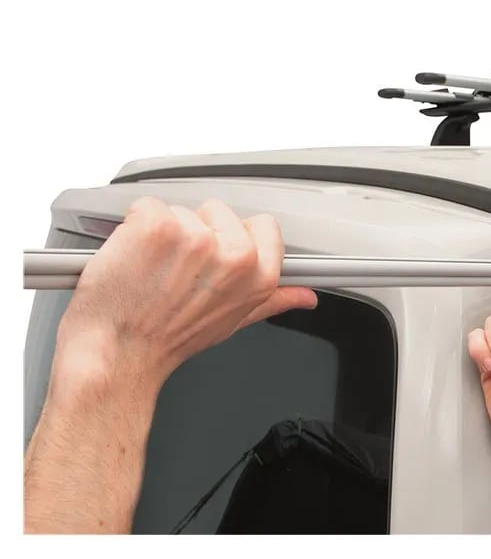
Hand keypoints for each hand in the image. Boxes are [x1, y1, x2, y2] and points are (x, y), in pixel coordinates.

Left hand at [53, 197, 317, 396]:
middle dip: (195, 232)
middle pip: (218, 212)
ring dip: (161, 233)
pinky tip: (133, 258)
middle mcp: (234, 257)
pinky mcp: (157, 226)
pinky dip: (131, 227)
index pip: (264, 226)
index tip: (214, 255)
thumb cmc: (167, 340)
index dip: (233, 237)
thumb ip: (272, 300)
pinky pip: (146, 206)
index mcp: (258, 276)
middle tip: (177, 270)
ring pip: (180, 210)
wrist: (118, 352)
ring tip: (152, 269)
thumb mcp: (231, 321)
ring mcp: (195, 239)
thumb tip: (304, 297)